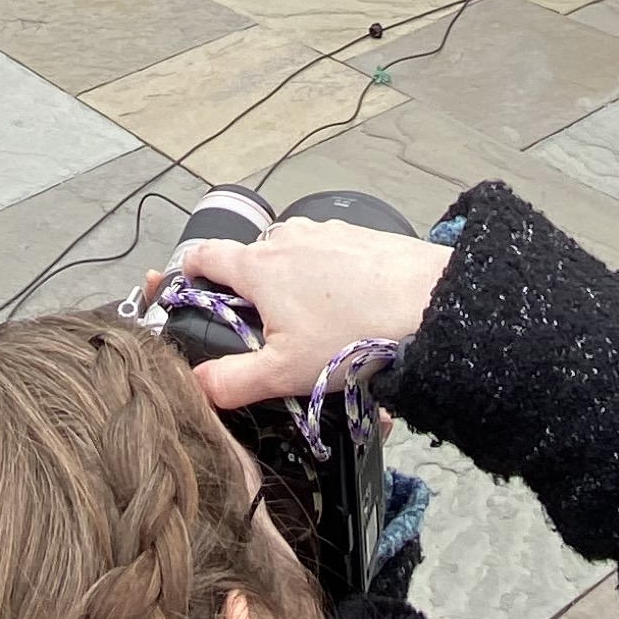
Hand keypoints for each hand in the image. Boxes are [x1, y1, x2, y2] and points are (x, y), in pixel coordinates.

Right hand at [165, 222, 454, 412]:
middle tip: (265, 333)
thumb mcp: (284, 371)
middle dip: (250, 292)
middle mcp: (287, 238)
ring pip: (292, 258)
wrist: (430, 303)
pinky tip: (348, 311)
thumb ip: (231, 381)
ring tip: (314, 328)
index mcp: (258, 266)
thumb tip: (195, 385)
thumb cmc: (355, 333)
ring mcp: (325, 233)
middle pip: (250, 260)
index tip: (188, 289)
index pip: (203, 254)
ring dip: (293, 285)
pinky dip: (329, 279)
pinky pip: (329, 257)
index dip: (189, 272)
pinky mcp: (359, 236)